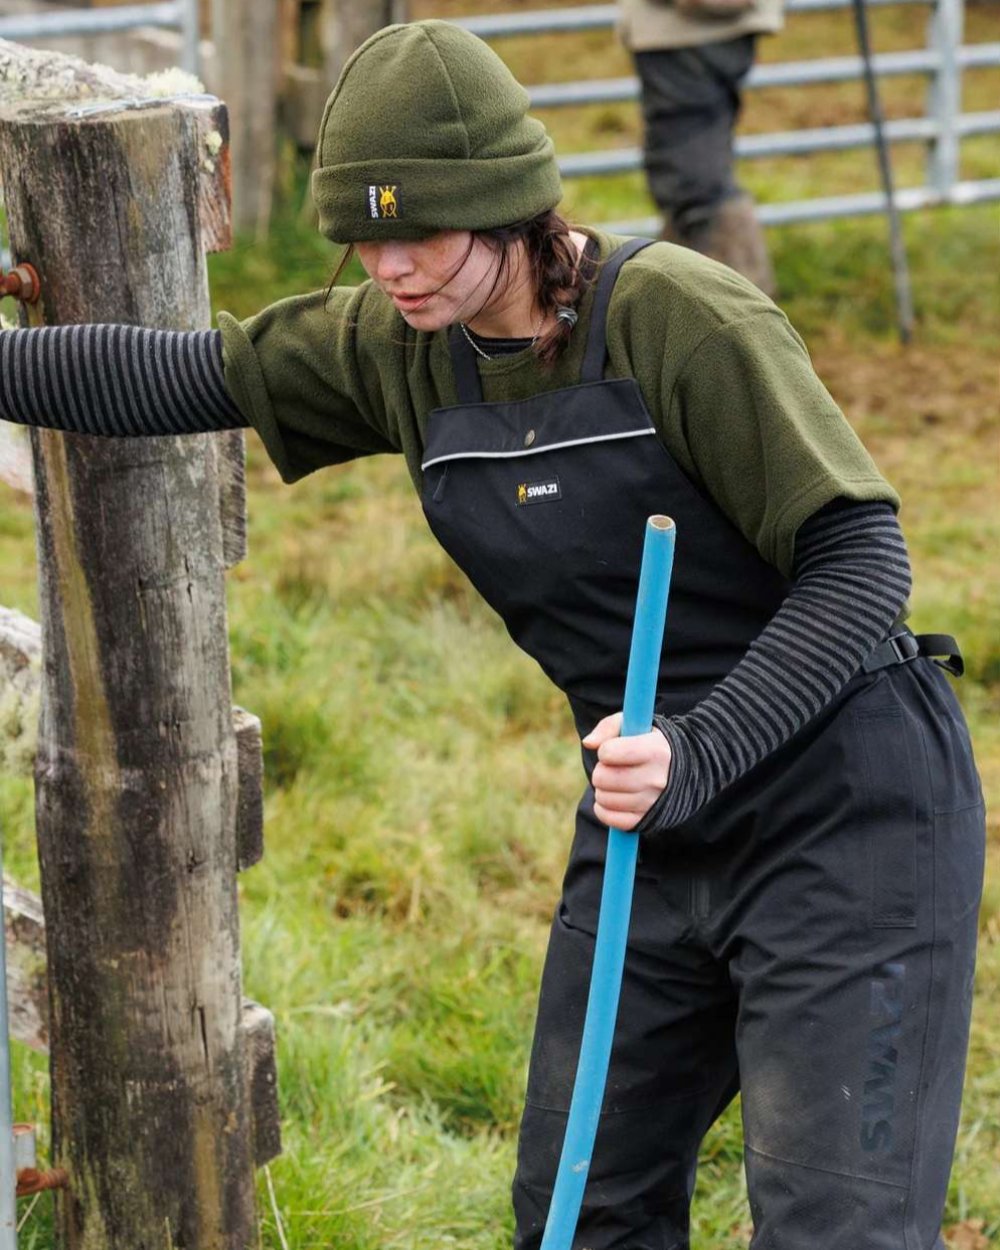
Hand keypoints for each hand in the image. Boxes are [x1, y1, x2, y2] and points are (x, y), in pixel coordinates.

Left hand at [581, 713, 671, 831]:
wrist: (680, 770)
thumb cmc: (647, 742)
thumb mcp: (633, 725)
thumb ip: (607, 727)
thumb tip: (588, 743)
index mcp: (655, 751)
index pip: (609, 752)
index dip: (605, 749)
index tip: (613, 749)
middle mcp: (656, 779)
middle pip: (602, 778)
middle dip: (601, 770)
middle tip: (612, 767)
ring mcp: (651, 802)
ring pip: (603, 798)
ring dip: (602, 789)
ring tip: (615, 781)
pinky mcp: (645, 821)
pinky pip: (609, 818)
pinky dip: (603, 809)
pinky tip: (613, 797)